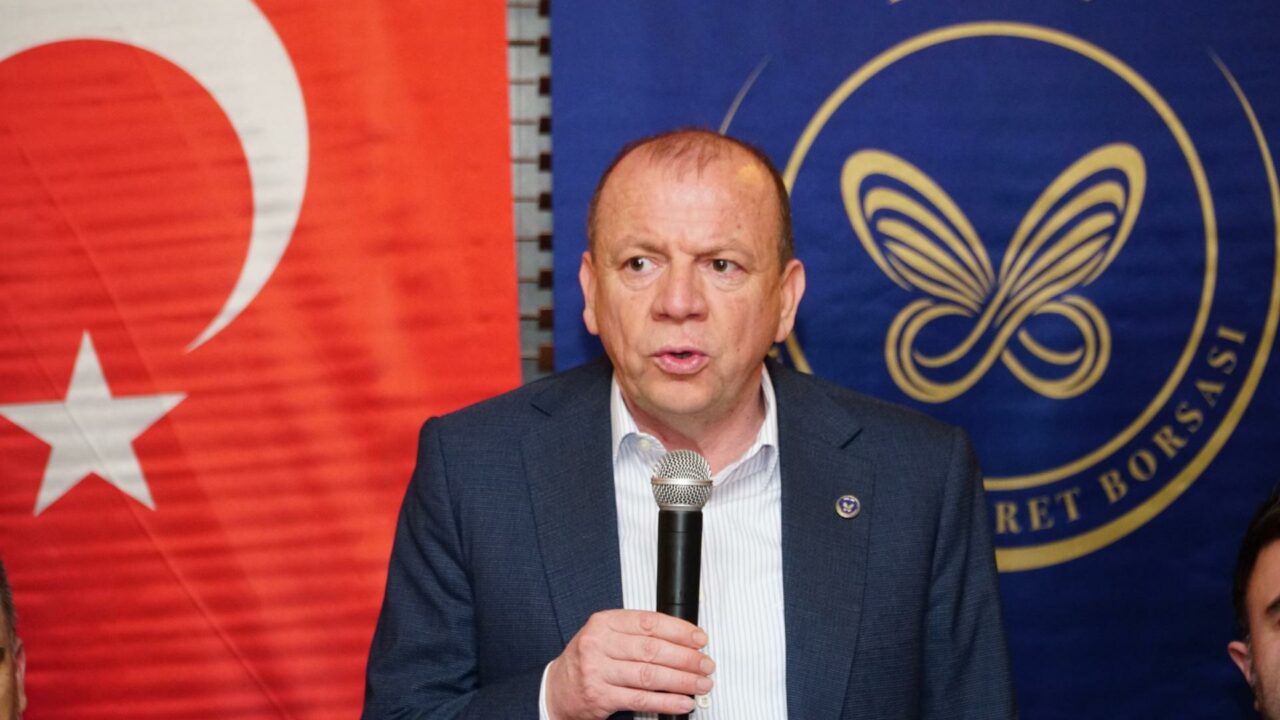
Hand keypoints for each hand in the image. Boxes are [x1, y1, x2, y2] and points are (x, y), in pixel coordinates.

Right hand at [546, 609, 713, 718]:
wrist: (556, 689)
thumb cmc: (587, 660)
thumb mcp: (605, 636)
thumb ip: (636, 634)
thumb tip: (682, 640)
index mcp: (604, 623)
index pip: (648, 623)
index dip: (679, 630)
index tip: (699, 639)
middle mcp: (599, 644)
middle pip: (652, 650)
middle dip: (686, 658)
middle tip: (705, 664)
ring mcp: (598, 671)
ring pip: (650, 675)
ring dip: (682, 681)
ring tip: (700, 683)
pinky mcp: (601, 697)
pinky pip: (641, 699)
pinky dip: (667, 702)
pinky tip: (682, 702)